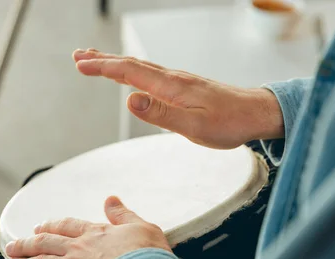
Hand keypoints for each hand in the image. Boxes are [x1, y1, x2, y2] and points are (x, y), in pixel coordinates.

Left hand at [4, 196, 170, 258]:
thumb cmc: (148, 258)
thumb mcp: (142, 228)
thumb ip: (123, 214)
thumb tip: (111, 199)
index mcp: (96, 232)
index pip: (68, 226)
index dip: (51, 226)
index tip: (39, 227)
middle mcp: (78, 247)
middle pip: (45, 242)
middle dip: (27, 243)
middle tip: (13, 245)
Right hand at [73, 48, 283, 148]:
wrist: (256, 113)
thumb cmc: (230, 123)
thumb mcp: (194, 127)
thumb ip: (161, 113)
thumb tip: (130, 100)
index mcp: (171, 87)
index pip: (129, 72)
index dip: (103, 67)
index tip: (80, 65)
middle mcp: (172, 79)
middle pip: (131, 64)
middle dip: (102, 60)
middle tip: (78, 56)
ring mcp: (178, 81)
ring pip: (140, 68)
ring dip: (115, 63)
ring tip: (96, 61)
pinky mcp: (184, 87)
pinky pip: (150, 74)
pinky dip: (132, 71)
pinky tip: (130, 76)